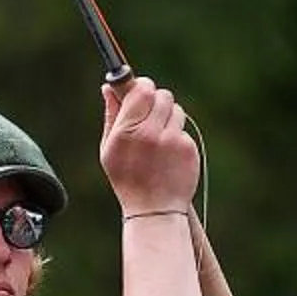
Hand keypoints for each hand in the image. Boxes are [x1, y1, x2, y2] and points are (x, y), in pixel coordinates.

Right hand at [97, 72, 201, 220]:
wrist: (154, 210)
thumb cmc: (127, 178)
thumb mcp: (109, 149)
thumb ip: (111, 115)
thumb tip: (108, 87)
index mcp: (127, 130)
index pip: (142, 89)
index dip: (142, 86)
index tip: (140, 90)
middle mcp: (150, 133)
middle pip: (162, 94)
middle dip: (157, 100)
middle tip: (150, 114)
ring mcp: (172, 140)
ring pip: (176, 110)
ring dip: (169, 118)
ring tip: (159, 139)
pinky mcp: (188, 149)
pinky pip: (184, 130)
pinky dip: (177, 137)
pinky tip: (169, 155)